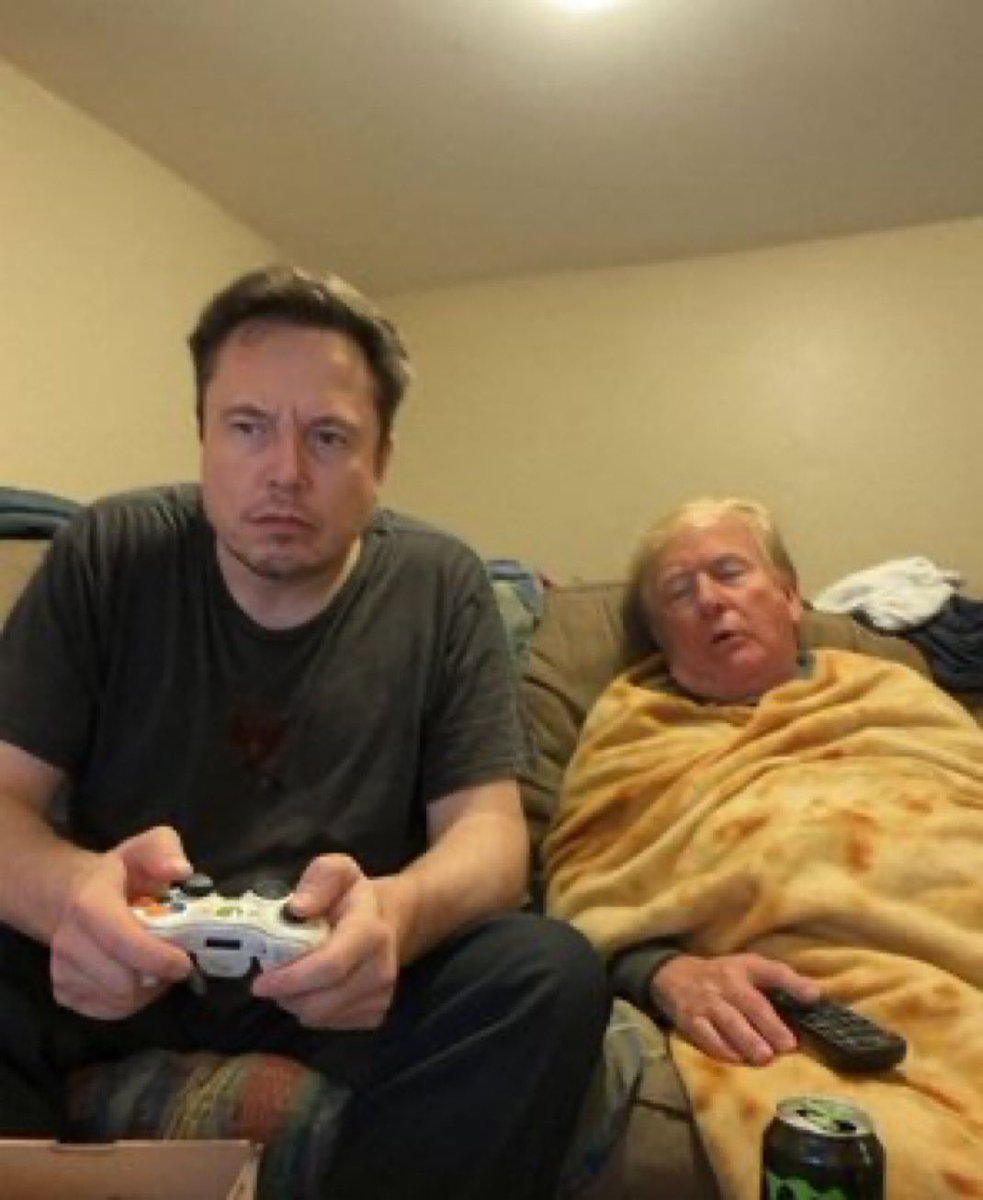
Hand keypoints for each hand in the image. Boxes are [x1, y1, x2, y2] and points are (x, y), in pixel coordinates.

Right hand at [49, 825, 193, 1018]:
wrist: (71, 894)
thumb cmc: (119, 873)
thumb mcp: (145, 848)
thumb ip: (164, 851)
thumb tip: (181, 871)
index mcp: (89, 903)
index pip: (120, 940)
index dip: (155, 957)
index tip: (185, 962)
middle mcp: (69, 941)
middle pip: (121, 981)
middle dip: (158, 976)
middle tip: (179, 960)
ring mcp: (62, 970)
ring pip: (118, 1000)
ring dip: (149, 990)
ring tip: (161, 966)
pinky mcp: (64, 992)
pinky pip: (108, 1010)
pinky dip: (133, 1001)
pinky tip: (141, 977)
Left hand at [251, 853, 398, 1029]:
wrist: (388, 921)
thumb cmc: (352, 897)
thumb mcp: (337, 872)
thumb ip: (318, 880)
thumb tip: (297, 909)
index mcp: (370, 931)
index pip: (329, 966)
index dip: (291, 978)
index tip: (259, 982)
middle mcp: (381, 969)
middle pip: (321, 1001)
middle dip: (285, 995)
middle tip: (269, 980)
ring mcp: (381, 996)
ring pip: (321, 1017)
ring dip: (295, 1003)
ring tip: (291, 980)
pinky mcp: (375, 1015)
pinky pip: (329, 1025)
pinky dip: (312, 1011)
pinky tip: (312, 989)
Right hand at [653, 953, 820, 1065]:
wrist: (674, 976)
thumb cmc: (723, 977)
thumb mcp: (749, 969)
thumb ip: (781, 981)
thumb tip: (816, 996)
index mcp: (746, 967)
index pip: (772, 971)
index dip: (793, 983)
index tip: (814, 997)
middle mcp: (726, 981)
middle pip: (751, 1003)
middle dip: (770, 1025)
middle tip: (787, 1045)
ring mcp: (706, 1001)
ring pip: (729, 1022)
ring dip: (748, 1041)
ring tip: (764, 1057)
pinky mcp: (689, 1019)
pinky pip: (706, 1036)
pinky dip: (722, 1049)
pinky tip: (737, 1059)